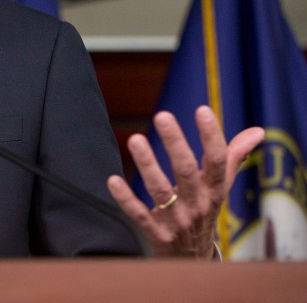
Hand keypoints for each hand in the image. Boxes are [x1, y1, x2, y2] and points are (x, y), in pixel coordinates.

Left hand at [106, 105, 264, 257]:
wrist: (192, 261)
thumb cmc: (203, 211)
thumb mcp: (220, 187)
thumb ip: (233, 157)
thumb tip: (258, 131)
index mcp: (214, 189)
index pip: (218, 160)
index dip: (212, 136)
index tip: (202, 110)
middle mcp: (198, 203)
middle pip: (186, 171)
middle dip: (175, 143)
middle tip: (162, 116)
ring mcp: (177, 220)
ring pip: (161, 191)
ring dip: (148, 165)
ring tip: (135, 139)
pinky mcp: (157, 233)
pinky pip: (140, 215)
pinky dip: (127, 199)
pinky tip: (113, 180)